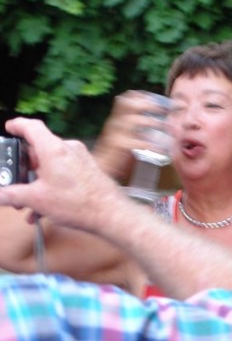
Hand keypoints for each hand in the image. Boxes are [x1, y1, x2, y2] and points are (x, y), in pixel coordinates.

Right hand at [0, 117, 121, 230]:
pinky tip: (44, 210)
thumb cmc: (80, 203)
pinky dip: (51, 188)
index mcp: (53, 149)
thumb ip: (14, 195)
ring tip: (28, 203)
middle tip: (15, 183)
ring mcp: (79, 160)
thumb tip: (1, 194)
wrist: (111, 214)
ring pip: (51, 167)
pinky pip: (63, 176)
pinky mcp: (87, 172)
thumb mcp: (37, 200)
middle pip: (39, 150)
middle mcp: (67, 150)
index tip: (10, 128)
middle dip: (24, 169)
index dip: (17, 125)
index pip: (31, 127)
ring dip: (37, 184)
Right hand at [93, 90, 169, 178]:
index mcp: (117, 118)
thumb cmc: (117, 154)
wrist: (101, 170)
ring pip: (133, 120)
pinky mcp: (119, 147)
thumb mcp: (125, 135)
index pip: (128, 97)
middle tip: (167, 110)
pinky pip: (137, 142)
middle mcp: (115, 122)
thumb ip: (137, 127)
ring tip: (167, 127)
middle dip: (151, 104)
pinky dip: (151, 144)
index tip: (160, 100)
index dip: (144, 95)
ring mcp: (116, 134)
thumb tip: (159, 122)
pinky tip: (162, 149)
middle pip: (130, 104)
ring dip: (153, 122)